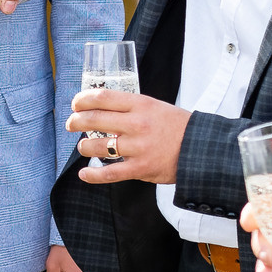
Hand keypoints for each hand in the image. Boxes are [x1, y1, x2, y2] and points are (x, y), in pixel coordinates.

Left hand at [67, 90, 188, 185]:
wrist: (201, 148)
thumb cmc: (178, 126)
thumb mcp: (156, 107)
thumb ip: (132, 107)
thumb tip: (103, 108)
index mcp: (141, 104)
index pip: (103, 97)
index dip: (83, 99)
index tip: (76, 103)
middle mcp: (137, 124)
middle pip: (95, 119)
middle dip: (76, 121)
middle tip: (71, 124)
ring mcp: (138, 147)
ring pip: (98, 146)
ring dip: (84, 146)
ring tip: (83, 146)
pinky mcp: (140, 168)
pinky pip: (109, 173)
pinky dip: (92, 175)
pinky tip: (84, 174)